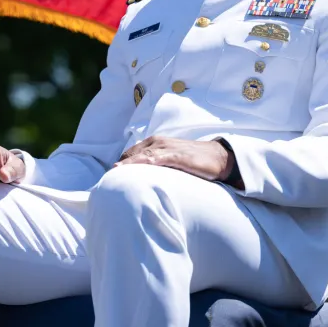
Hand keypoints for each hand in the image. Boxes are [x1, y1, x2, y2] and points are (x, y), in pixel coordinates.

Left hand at [115, 136, 233, 181]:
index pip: (130, 154)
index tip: (112, 180)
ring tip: (113, 176)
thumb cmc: (195, 161)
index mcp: (155, 143)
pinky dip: (141, 163)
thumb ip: (157, 165)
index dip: (121, 167)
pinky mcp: (176, 156)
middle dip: (120, 167)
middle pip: (131, 155)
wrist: (219, 158)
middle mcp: (158, 143)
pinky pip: (155, 159)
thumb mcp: (172, 160)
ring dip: (126, 166)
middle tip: (109, 183)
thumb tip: (143, 179)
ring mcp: (167, 148)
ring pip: (140, 156)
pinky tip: (132, 169)